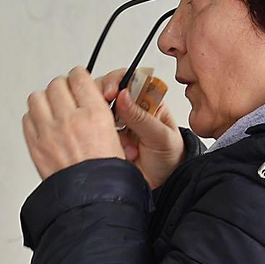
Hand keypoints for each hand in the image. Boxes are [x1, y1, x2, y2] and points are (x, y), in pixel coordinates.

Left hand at [23, 67, 124, 180]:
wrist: (92, 203)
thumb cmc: (107, 177)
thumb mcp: (116, 138)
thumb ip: (99, 115)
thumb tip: (91, 99)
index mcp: (94, 115)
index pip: (79, 77)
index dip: (79, 75)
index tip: (79, 78)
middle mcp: (70, 119)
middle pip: (57, 84)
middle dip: (63, 87)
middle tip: (67, 95)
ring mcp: (49, 131)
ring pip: (37, 97)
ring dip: (45, 100)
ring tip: (53, 108)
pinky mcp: (35, 145)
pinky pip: (27, 118)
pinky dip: (34, 118)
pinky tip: (44, 125)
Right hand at [99, 68, 184, 189]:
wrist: (165, 184)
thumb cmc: (170, 158)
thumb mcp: (161, 137)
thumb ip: (142, 118)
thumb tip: (124, 96)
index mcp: (148, 101)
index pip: (129, 79)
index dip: (117, 80)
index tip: (111, 92)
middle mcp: (130, 109)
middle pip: (107, 89)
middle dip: (102, 99)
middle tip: (104, 111)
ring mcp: (116, 123)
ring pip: (97, 110)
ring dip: (102, 123)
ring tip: (119, 140)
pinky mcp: (106, 138)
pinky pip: (93, 130)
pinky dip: (99, 139)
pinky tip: (113, 148)